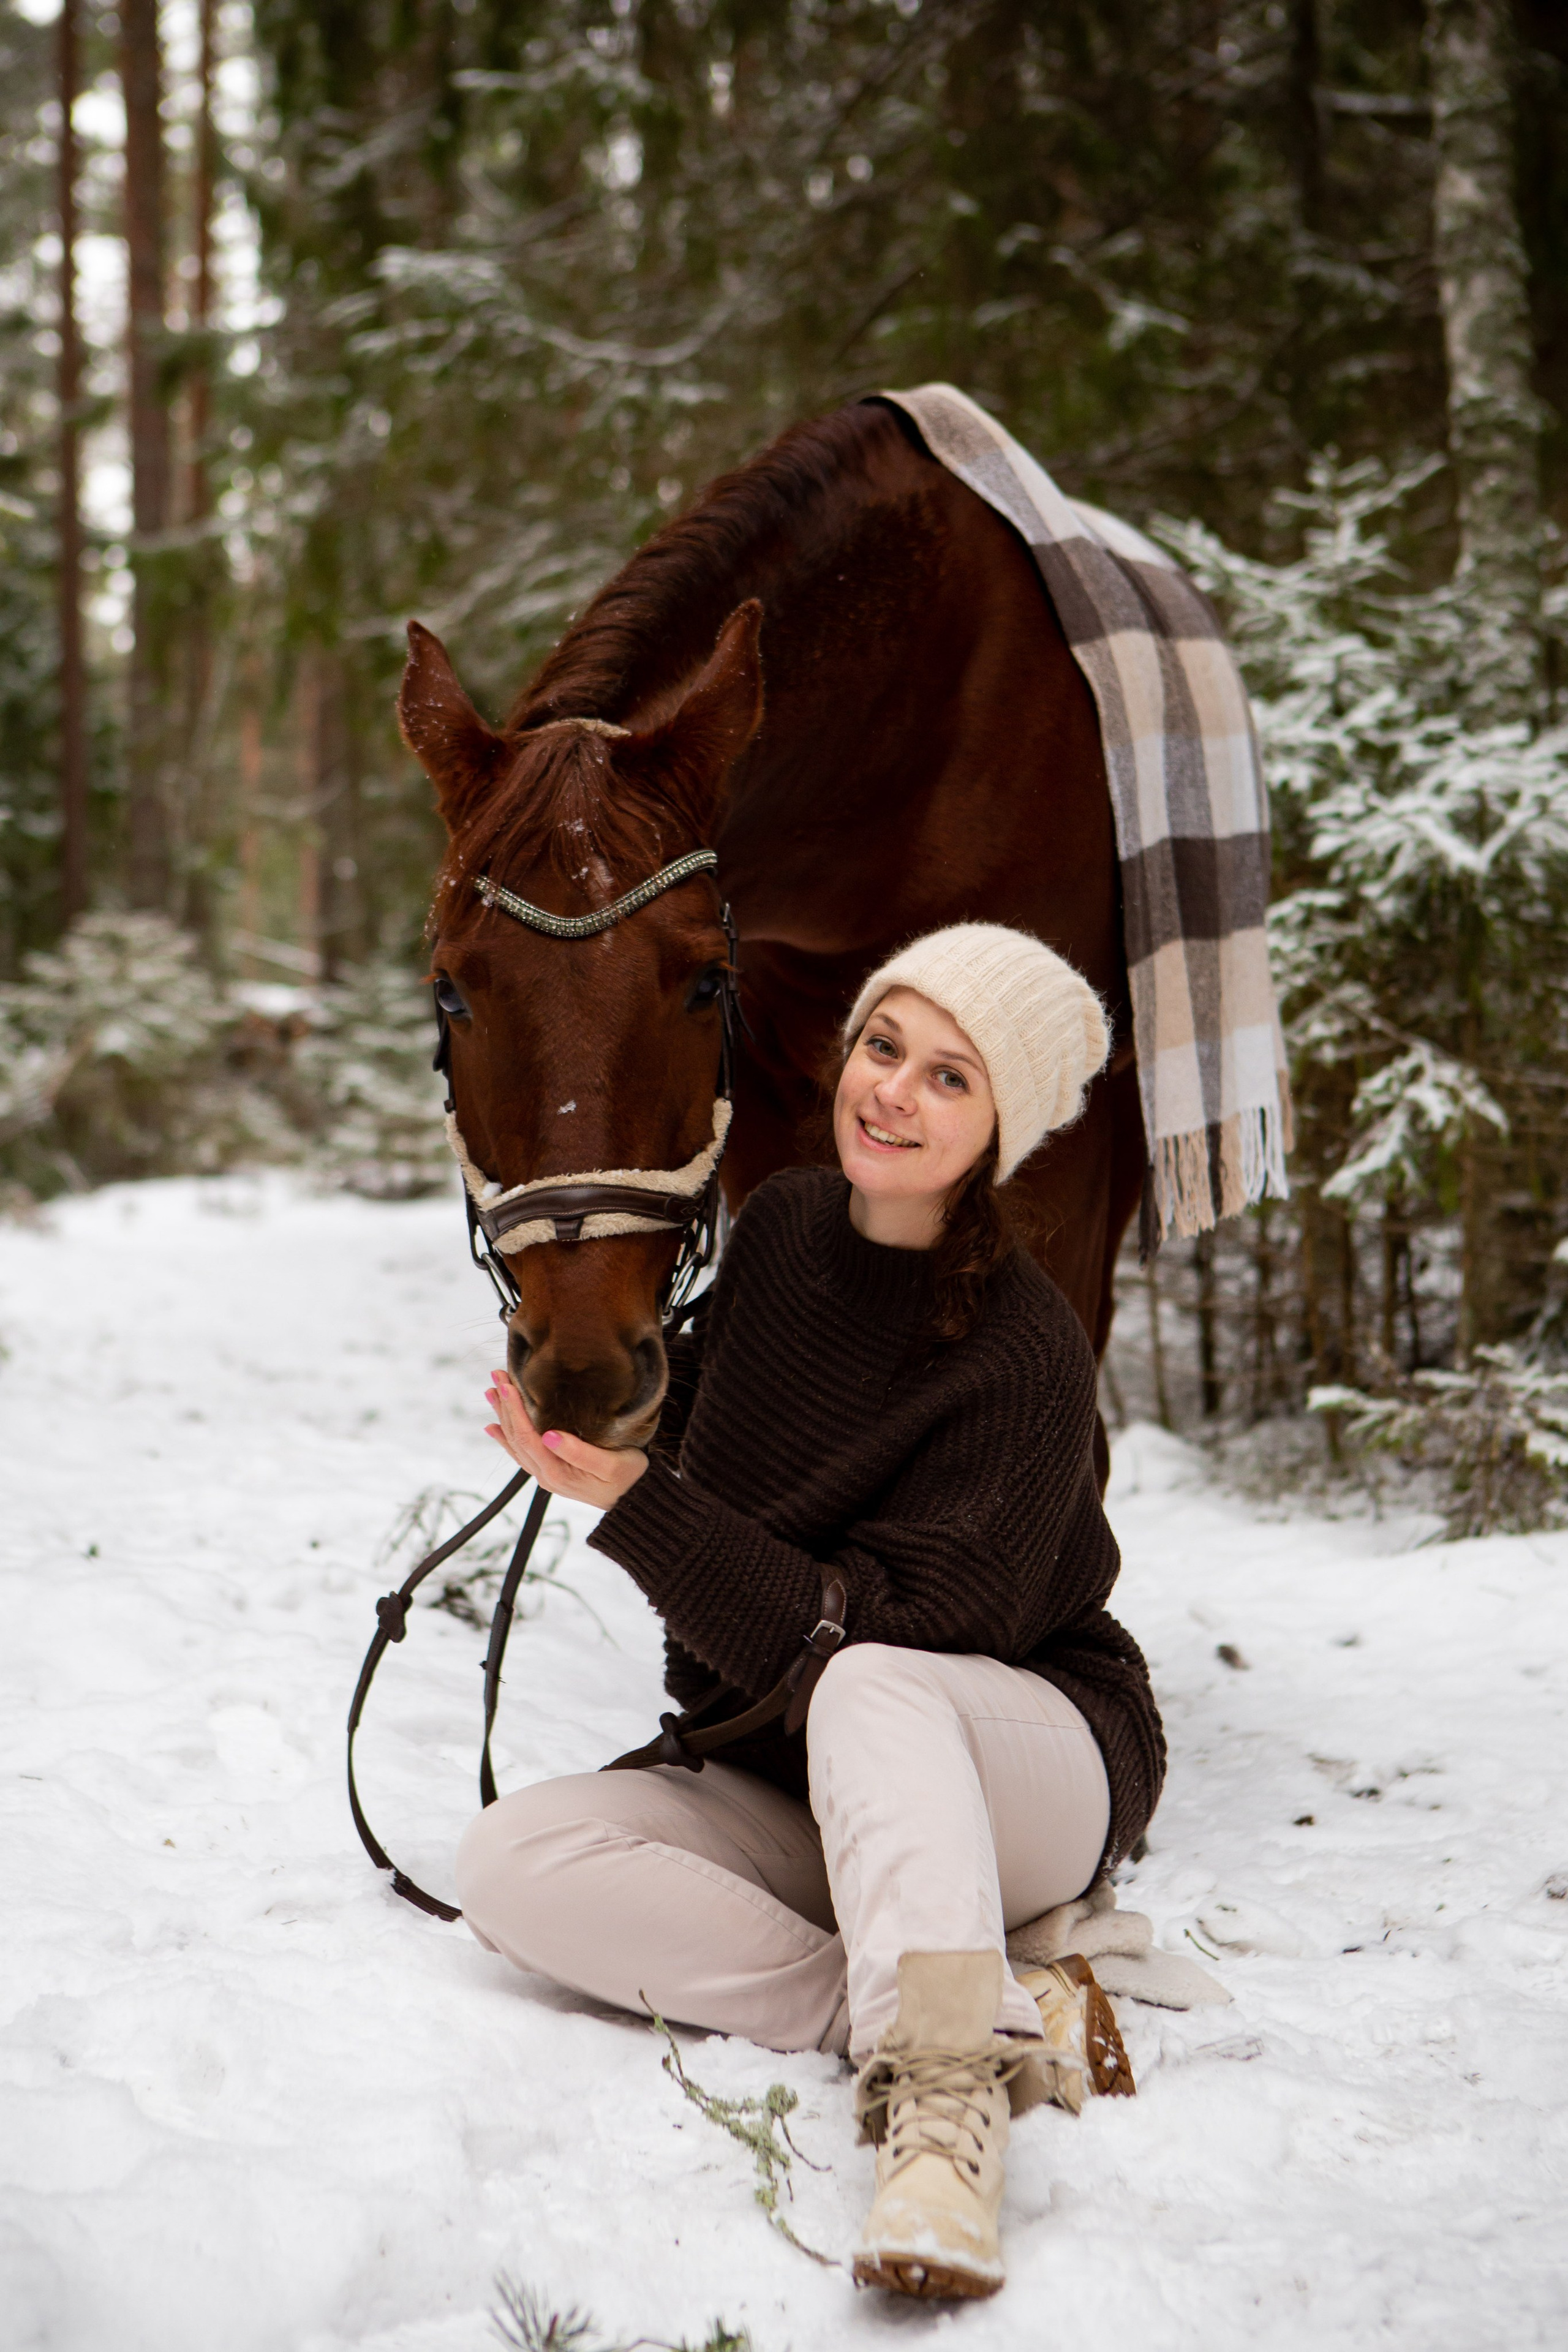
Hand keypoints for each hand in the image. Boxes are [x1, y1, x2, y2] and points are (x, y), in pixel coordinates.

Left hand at [484, 1367, 648, 1507]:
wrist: (635, 1500)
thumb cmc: (629, 1478)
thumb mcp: (612, 1465)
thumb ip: (579, 1453)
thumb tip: (549, 1436)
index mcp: (557, 1472)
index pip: (527, 1438)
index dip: (515, 1411)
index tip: (507, 1385)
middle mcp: (546, 1475)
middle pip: (516, 1438)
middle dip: (505, 1406)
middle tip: (497, 1376)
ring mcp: (546, 1475)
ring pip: (516, 1443)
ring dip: (503, 1417)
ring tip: (492, 1393)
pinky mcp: (551, 1471)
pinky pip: (521, 1453)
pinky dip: (505, 1437)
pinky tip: (494, 1427)